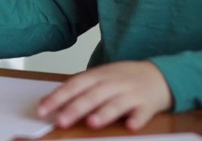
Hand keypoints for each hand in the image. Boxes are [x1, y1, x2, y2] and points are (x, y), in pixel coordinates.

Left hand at [36, 61, 171, 130]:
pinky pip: (143, 112)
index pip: (74, 85)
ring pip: (116, 103)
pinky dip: (137, 119)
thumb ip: (80, 89)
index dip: (57, 97)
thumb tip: (52, 103)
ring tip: (91, 123)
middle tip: (60, 121)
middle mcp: (113, 83)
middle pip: (92, 95)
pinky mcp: (148, 104)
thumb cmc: (124, 79)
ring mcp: (131, 93)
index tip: (42, 110)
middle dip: (75, 108)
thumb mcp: (101, 78)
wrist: (159, 75)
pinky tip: (131, 125)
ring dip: (104, 113)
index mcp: (98, 75)